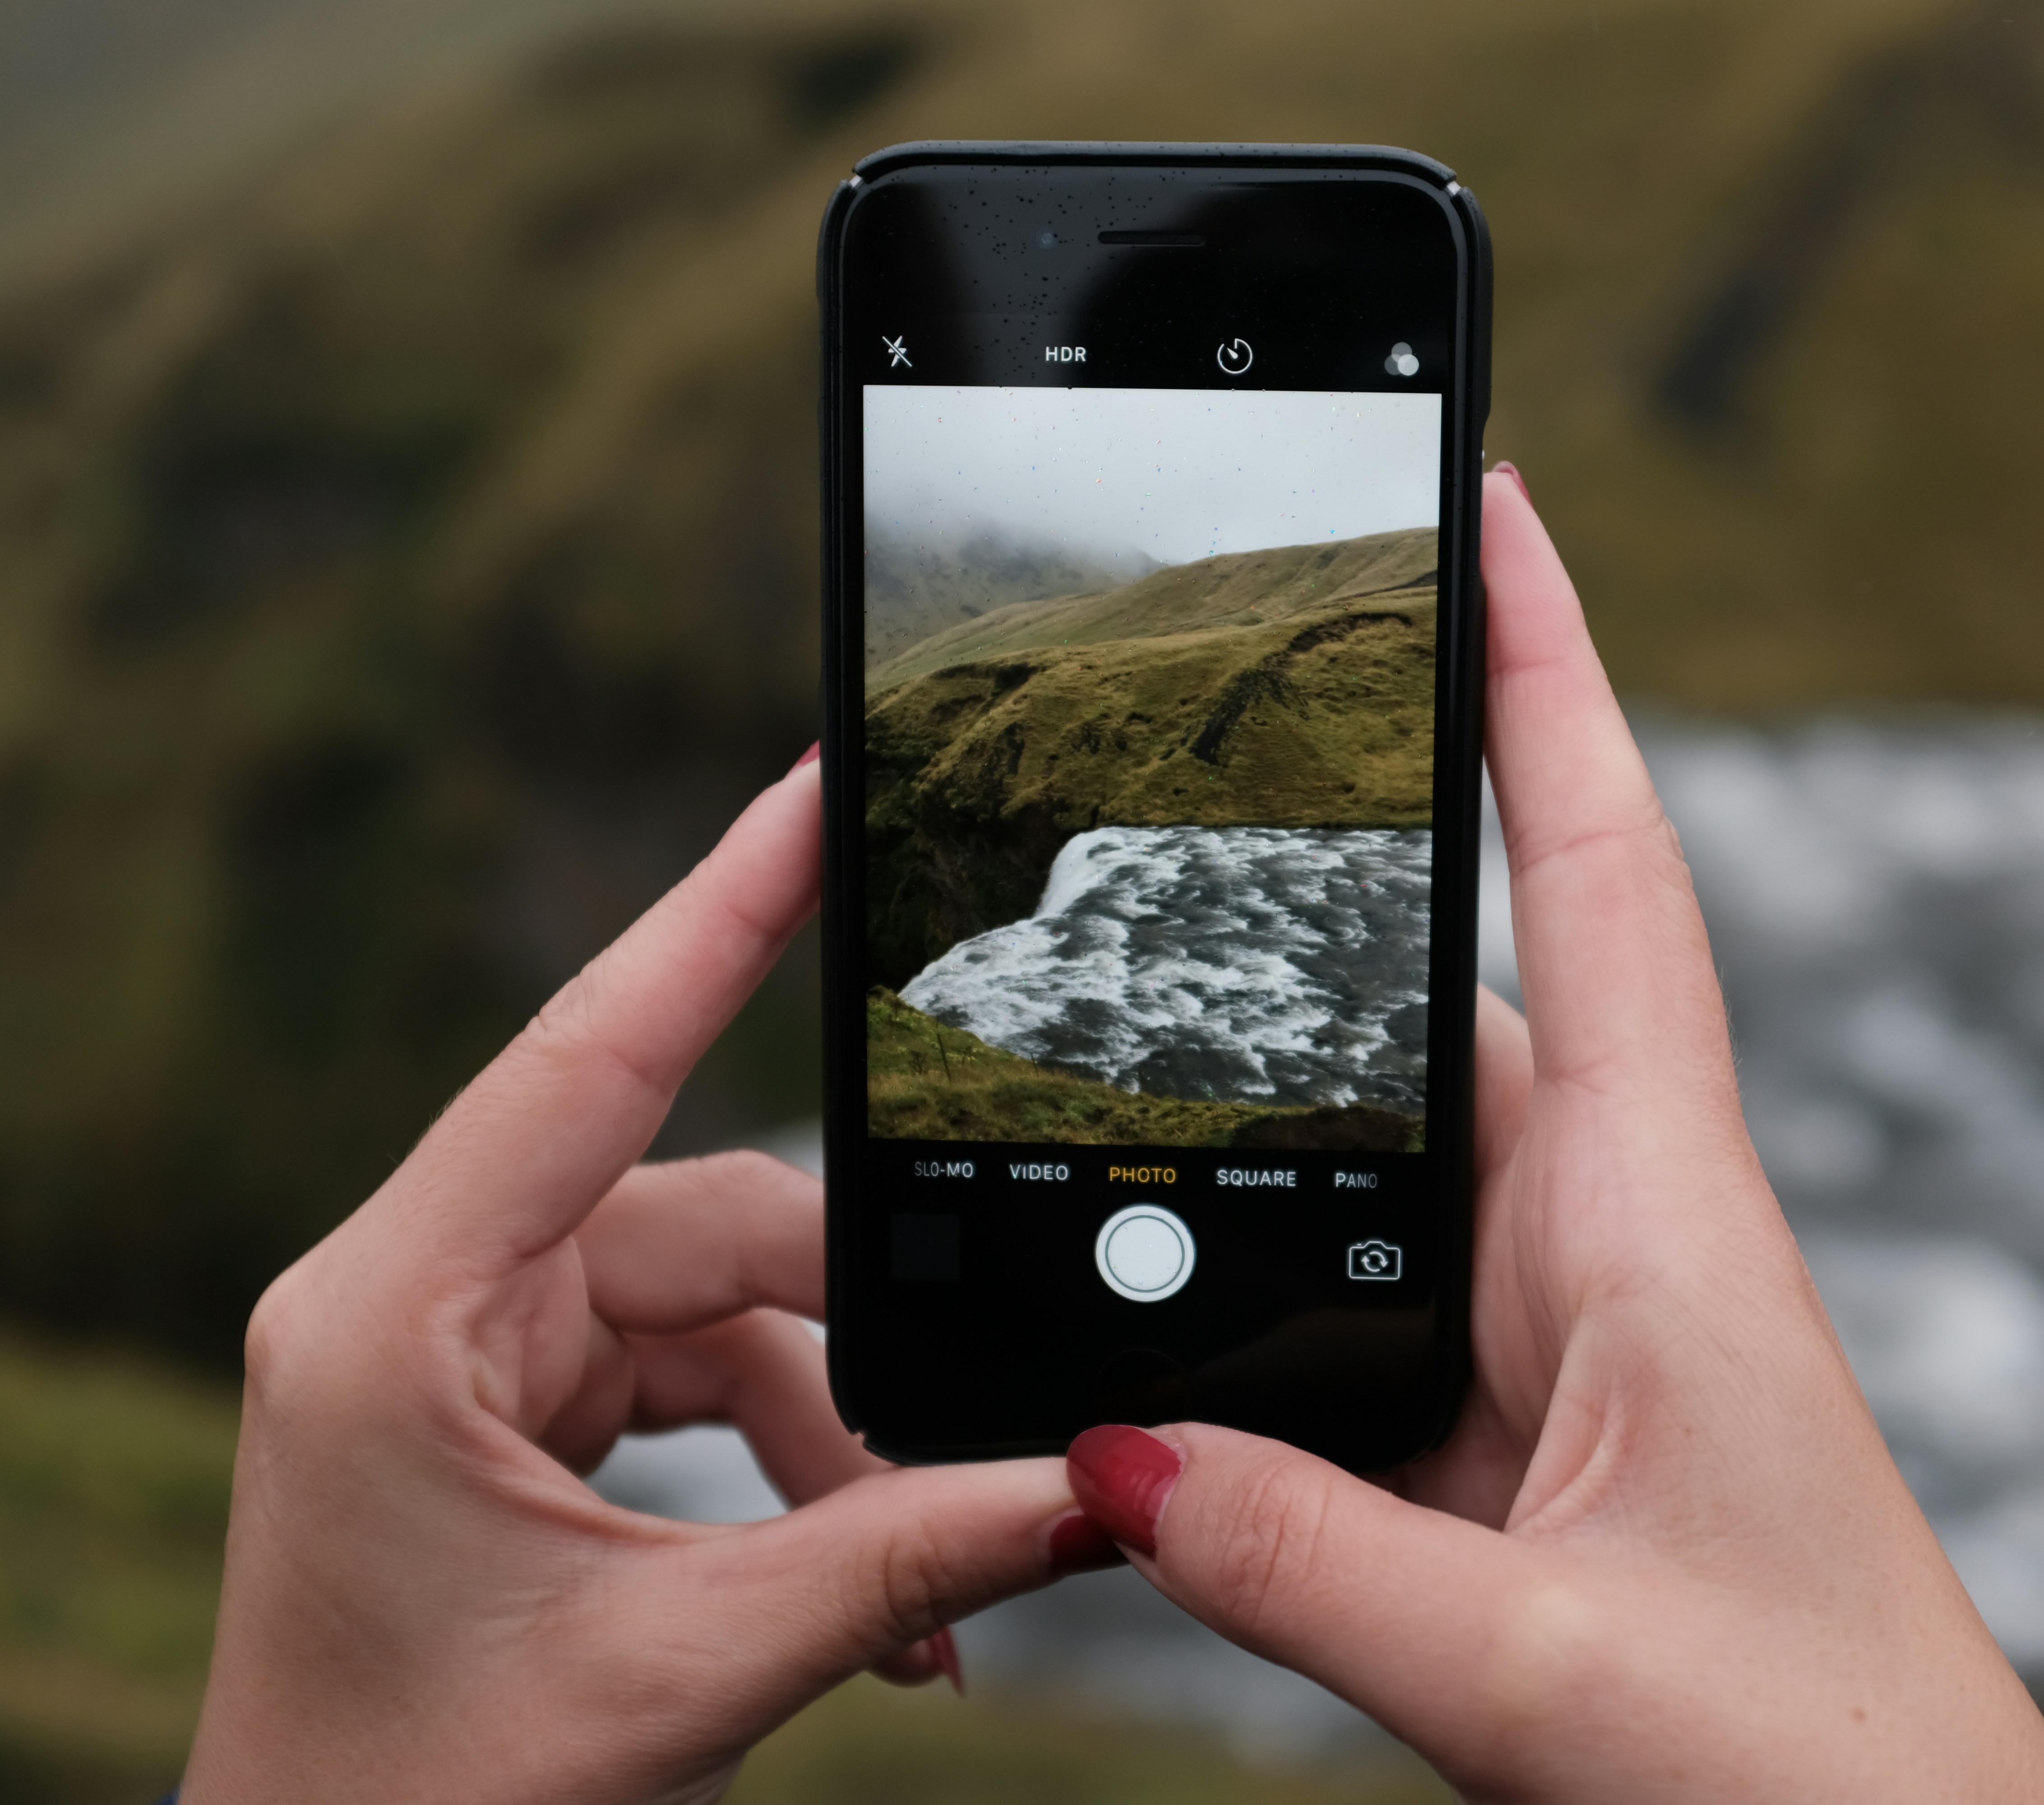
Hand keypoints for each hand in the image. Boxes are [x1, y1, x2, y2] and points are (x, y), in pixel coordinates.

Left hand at [181, 756, 1098, 1804]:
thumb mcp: (683, 1671)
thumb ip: (902, 1557)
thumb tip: (1097, 1481)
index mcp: (393, 1318)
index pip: (586, 1055)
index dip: (716, 909)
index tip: (817, 784)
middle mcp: (417, 1302)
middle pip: (703, 1223)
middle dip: (861, 1327)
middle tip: (997, 1408)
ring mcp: (463, 1355)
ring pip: (718, 1311)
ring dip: (837, 1433)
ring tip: (920, 1577)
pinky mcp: (509, 1413)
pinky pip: (695, 1382)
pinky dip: (794, 1468)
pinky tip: (869, 1591)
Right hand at [1062, 468, 2043, 1801]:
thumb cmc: (1818, 1767)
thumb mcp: (1553, 1672)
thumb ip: (1318, 1573)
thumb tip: (1113, 1467)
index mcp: (1662, 1225)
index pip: (1600, 884)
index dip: (1549, 684)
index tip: (1492, 509)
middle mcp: (1607, 1243)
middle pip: (1447, 998)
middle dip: (1324, 874)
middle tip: (1173, 743)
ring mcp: (1553, 1331)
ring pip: (1376, 1157)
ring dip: (1264, 1117)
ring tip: (1096, 1053)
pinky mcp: (1507, 1428)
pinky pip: (1351, 1298)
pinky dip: (1251, 1281)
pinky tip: (1156, 1319)